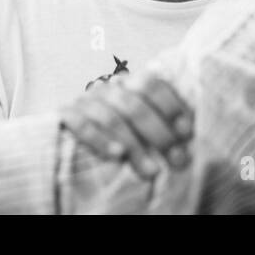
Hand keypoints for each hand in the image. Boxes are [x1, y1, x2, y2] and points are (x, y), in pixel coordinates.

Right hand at [60, 72, 193, 178]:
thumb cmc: (119, 130)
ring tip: (152, 171)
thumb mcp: (140, 121)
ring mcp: (85, 101)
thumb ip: (160, 121)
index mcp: (128, 83)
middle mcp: (107, 88)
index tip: (187, 133)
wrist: (75, 130)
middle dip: (160, 135)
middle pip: (135, 105)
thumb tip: (188, 134)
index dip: (170, 106)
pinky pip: (82, 125)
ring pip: (112, 119)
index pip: (150, 84)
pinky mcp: (65, 115)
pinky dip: (101, 140)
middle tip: (178, 160)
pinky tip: (118, 155)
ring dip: (135, 146)